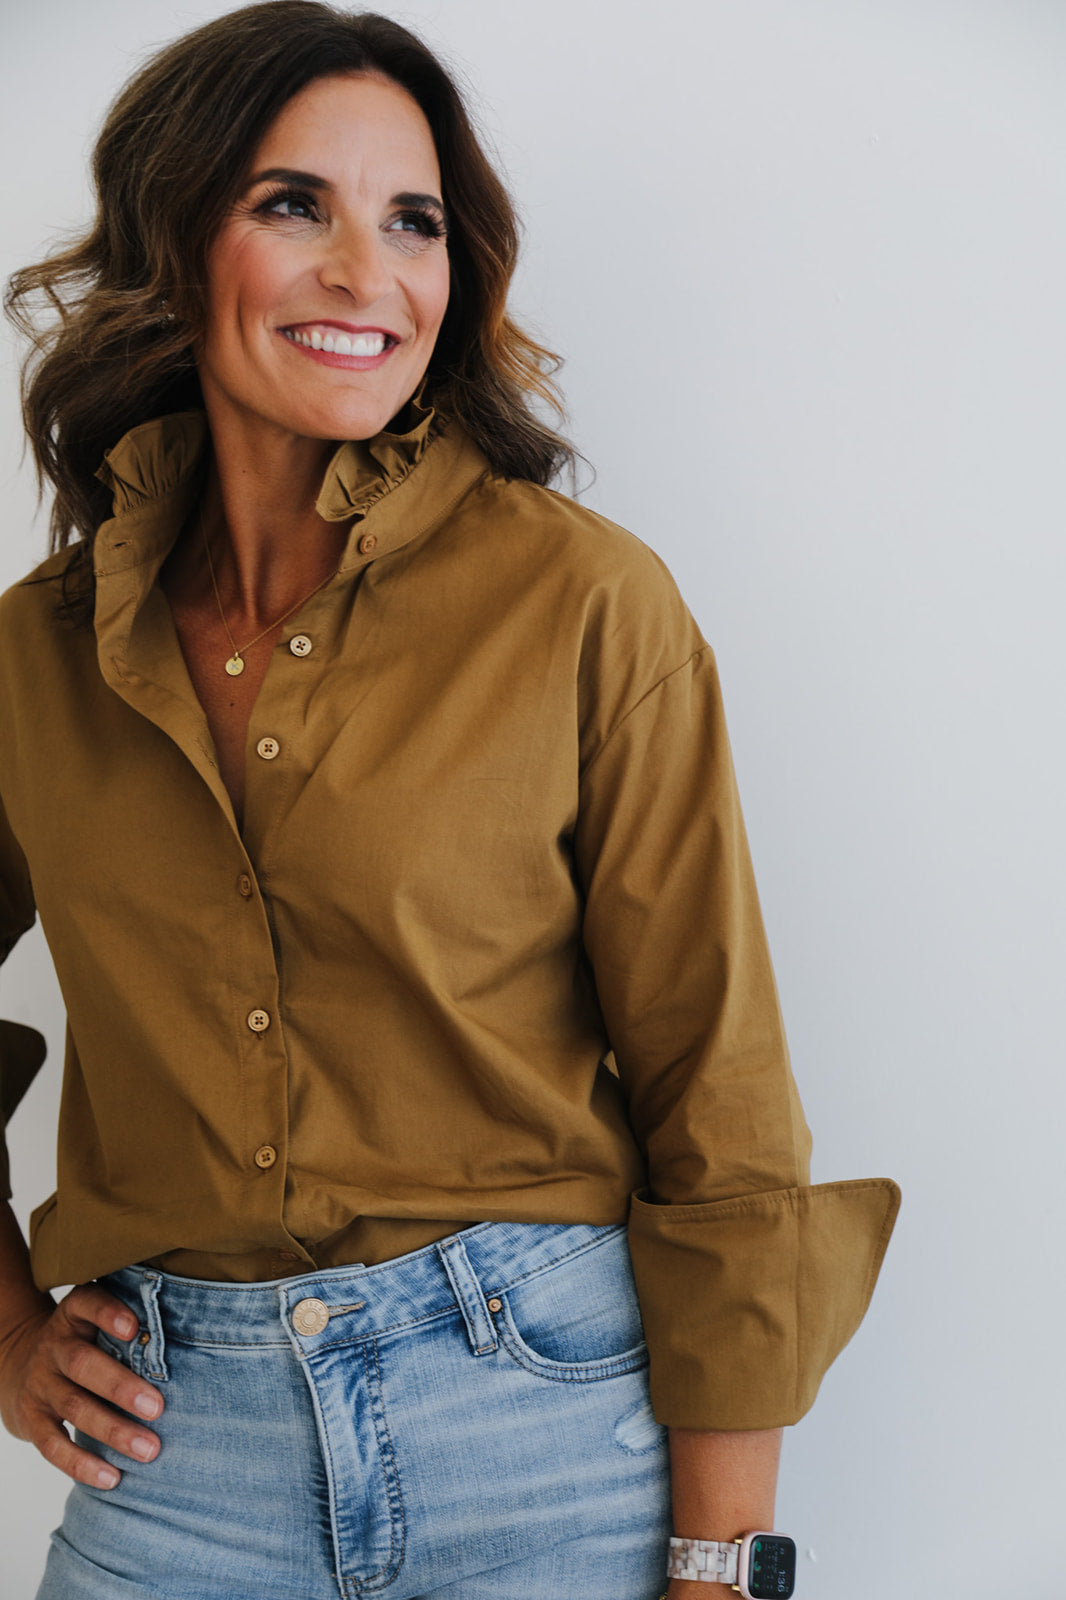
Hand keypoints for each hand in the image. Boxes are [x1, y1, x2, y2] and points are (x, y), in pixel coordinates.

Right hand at [0, 1283, 163, 1487]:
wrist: (21, 1365)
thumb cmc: (86, 1340)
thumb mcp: (97, 1321)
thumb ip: (133, 1324)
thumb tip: (196, 1339)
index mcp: (74, 1314)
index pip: (87, 1303)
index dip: (107, 1313)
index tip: (135, 1327)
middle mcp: (54, 1346)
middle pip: (82, 1363)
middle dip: (121, 1387)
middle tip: (159, 1408)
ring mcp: (41, 1384)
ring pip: (73, 1407)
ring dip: (113, 1431)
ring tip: (149, 1450)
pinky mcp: (32, 1420)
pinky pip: (52, 1445)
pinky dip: (81, 1464)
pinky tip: (111, 1478)